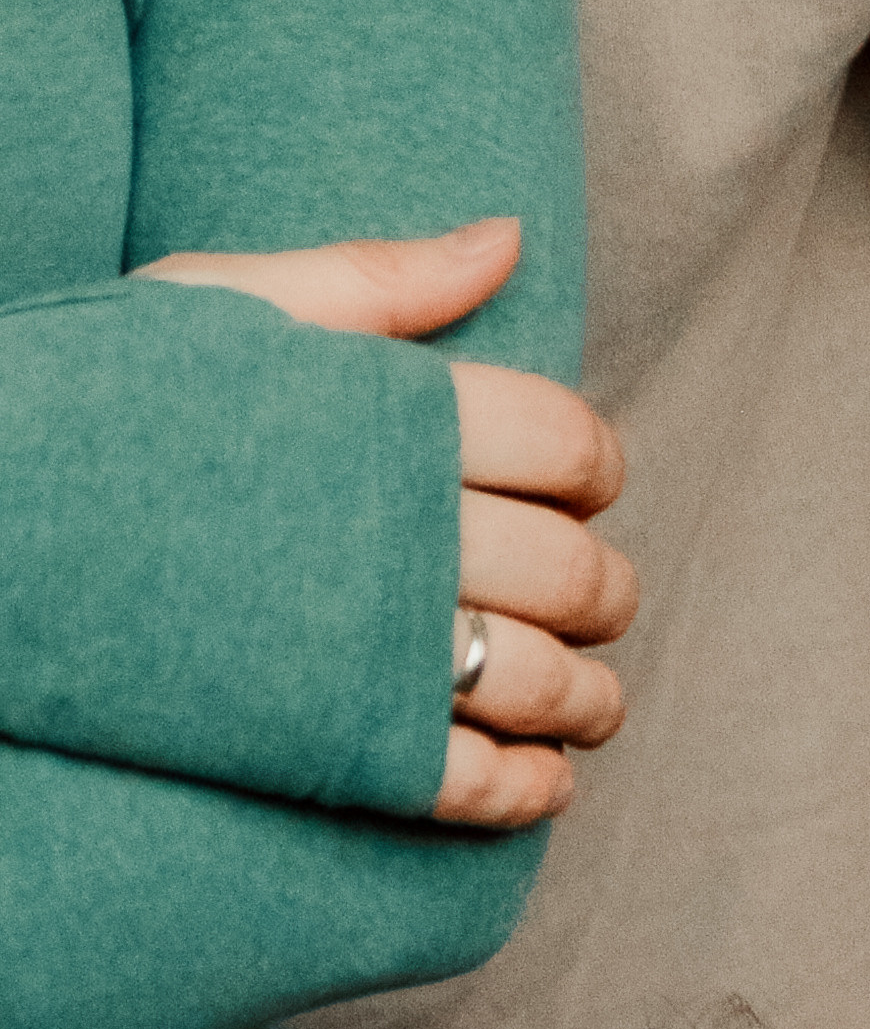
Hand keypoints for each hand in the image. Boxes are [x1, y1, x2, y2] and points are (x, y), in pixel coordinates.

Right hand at [137, 219, 635, 827]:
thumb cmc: (102, 403)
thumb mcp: (223, 305)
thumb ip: (376, 280)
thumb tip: (507, 238)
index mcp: (389, 416)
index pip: (564, 442)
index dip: (598, 470)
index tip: (590, 488)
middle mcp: (400, 534)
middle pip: (573, 574)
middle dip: (608, 594)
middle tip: (604, 601)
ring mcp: (375, 649)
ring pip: (545, 685)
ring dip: (592, 702)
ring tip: (595, 703)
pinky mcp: (342, 744)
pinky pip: (477, 783)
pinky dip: (532, 789)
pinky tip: (546, 778)